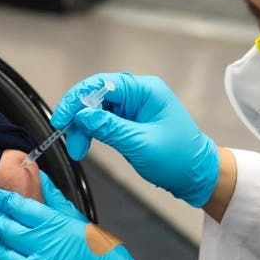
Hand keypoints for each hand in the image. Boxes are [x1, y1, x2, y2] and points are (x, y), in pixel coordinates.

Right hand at [52, 73, 219, 206]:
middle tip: (66, 136)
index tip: (62, 118)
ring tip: (77, 148)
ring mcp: (133, 107)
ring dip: (82, 127)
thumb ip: (109, 128)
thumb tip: (82, 115)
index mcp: (145, 90)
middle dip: (77, 115)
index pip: (102, 84)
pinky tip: (84, 144)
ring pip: (95, 109)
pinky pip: (102, 120)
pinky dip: (90, 132)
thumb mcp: (140, 144)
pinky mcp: (129, 121)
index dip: (77, 99)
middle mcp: (138, 94)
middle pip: (95, 95)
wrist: (197, 175)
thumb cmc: (179, 159)